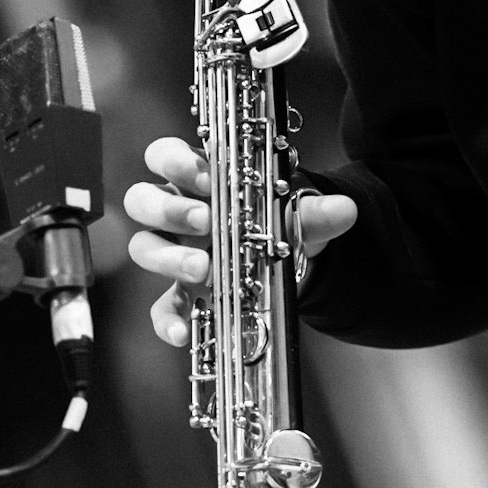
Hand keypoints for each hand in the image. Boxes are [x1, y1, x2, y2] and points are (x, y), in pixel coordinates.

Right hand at [123, 135, 357, 345]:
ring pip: (144, 247)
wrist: (283, 260)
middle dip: (168, 208)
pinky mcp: (178, 293)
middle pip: (142, 200)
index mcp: (196, 179)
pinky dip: (167, 320)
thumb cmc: (276, 222)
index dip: (174, 161)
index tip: (203, 176)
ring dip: (168, 257)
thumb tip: (346, 209)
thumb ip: (316, 212)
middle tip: (204, 221)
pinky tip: (183, 332)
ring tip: (203, 269)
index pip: (164, 155)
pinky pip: (159, 306)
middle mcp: (174, 212)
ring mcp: (172, 252)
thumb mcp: (296, 214)